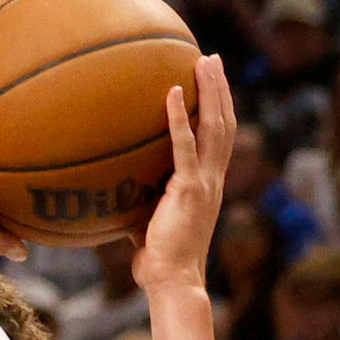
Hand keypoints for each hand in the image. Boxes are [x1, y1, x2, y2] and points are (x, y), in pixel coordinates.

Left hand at [133, 53, 235, 292]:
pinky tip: (171, 92)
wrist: (173, 280)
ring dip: (210, 90)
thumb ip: (143, 201)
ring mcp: (205, 182)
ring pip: (215, 126)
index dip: (220, 108)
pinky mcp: (188, 189)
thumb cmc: (159, 259)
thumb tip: (115, 191)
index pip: (220, 138)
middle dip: (220, 88)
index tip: (214, 83)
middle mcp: (214, 178)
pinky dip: (180, 117)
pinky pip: (184, 146)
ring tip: (204, 61)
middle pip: (224, 122)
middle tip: (213, 59)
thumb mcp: (152, 222)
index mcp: (209, 184)